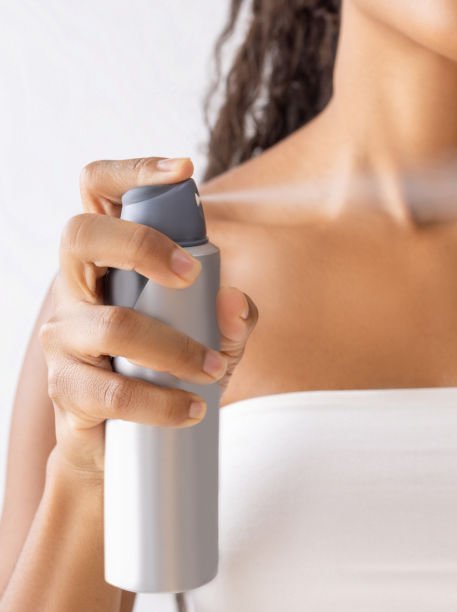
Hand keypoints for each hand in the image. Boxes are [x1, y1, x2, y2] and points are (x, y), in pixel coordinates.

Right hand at [40, 157, 258, 474]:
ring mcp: (64, 336)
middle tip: (192, 275)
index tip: (183, 170)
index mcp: (108, 259)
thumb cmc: (166, 369)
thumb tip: (236, 304)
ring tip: (214, 370)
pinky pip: (111, 392)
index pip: (98, 192)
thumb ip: (233, 318)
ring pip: (112, 324)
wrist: (122, 440)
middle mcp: (75, 286)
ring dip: (177, 347)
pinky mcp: (67, 389)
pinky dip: (161, 401)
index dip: (133, 171)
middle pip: (82, 234)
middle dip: (142, 244)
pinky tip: (192, 408)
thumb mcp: (210, 337)